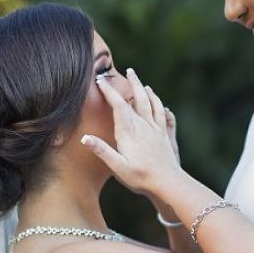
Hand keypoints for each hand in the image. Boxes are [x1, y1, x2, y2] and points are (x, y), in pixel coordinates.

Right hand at [82, 68, 180, 197]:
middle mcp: (143, 125)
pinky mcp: (163, 133)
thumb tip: (85, 138)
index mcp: (129, 131)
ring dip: (144, 89)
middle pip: (137, 98)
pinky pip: (160, 111)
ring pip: (150, 102)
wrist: (168, 182)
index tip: (101, 81)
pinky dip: (157, 101)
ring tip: (140, 80)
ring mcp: (155, 128)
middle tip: (128, 70)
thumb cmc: (140, 177)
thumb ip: (102, 151)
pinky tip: (156, 99)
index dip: (109, 92)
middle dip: (131, 83)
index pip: (118, 105)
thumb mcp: (117, 167)